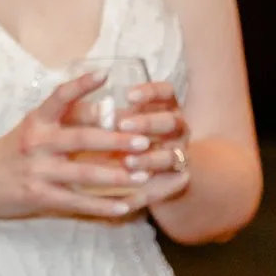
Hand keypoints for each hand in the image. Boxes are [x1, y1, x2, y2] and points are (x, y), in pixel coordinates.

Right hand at [0, 73, 153, 220]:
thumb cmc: (10, 152)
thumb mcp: (30, 129)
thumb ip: (63, 121)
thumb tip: (107, 112)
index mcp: (36, 121)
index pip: (59, 97)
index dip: (81, 85)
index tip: (105, 75)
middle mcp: (37, 142)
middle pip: (81, 138)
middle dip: (115, 139)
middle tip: (143, 140)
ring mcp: (37, 171)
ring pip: (83, 173)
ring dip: (116, 176)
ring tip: (143, 176)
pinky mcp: (38, 195)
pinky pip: (76, 202)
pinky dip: (102, 206)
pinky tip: (124, 207)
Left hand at [116, 80, 193, 206]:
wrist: (145, 172)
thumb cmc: (125, 137)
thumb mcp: (116, 123)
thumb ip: (108, 118)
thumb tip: (94, 112)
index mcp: (165, 108)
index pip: (166, 93)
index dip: (151, 92)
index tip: (128, 96)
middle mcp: (177, 129)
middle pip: (171, 122)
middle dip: (148, 123)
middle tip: (123, 125)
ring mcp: (180, 153)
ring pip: (172, 155)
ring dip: (149, 158)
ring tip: (127, 161)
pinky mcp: (177, 178)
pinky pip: (169, 181)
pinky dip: (152, 182)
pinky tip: (134, 182)